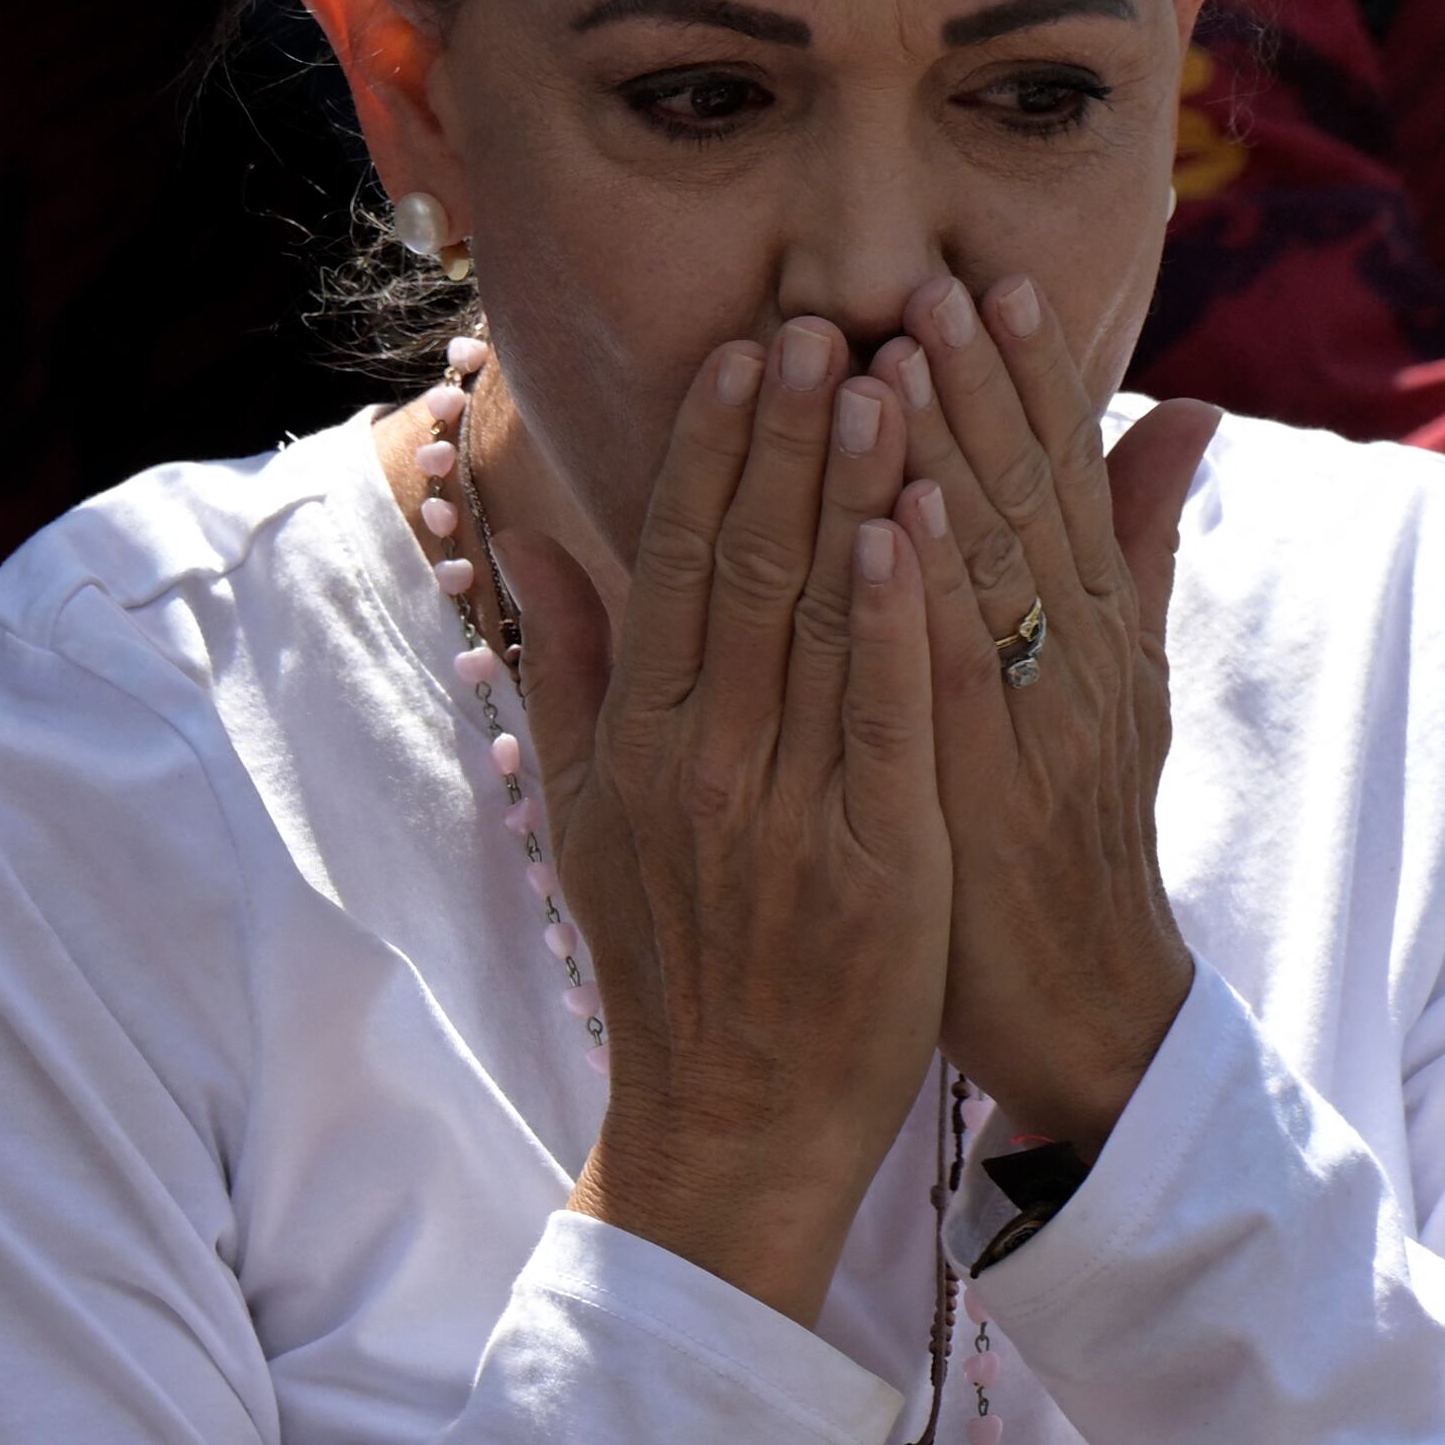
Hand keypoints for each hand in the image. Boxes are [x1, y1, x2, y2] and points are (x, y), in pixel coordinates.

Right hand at [510, 320, 950, 1322]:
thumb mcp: (592, 818)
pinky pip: (877, 718)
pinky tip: (908, 529)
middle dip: (782, 433)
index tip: (744, 349)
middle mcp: (698, 759)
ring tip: (881, 375)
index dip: (712, 447)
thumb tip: (537, 550)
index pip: (675, 558)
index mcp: (640, 740)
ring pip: (810, 619)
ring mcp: (780, 808)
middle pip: (742, 562)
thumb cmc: (676, 967)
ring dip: (844, 487)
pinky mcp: (868, 860)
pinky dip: (886, 619)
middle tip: (819, 316)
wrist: (730, 1127)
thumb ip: (571, 677)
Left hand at [871, 274, 1205, 1155]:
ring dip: (952, 453)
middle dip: (986, 388)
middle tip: (937, 280)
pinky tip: (901, 513)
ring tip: (907, 351)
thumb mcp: (1129, 684)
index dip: (1038, 381)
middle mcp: (1080, 662)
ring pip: (996, 569)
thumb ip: (1141, 549)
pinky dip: (933, 590)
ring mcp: (1036, 725)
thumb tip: (1184, 412)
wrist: (1086, 1005)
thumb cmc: (1074, 840)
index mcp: (1102, 631)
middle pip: (1034, 503)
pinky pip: (955, 676)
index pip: (1071, 481)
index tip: (997, 281)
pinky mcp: (985, 792)